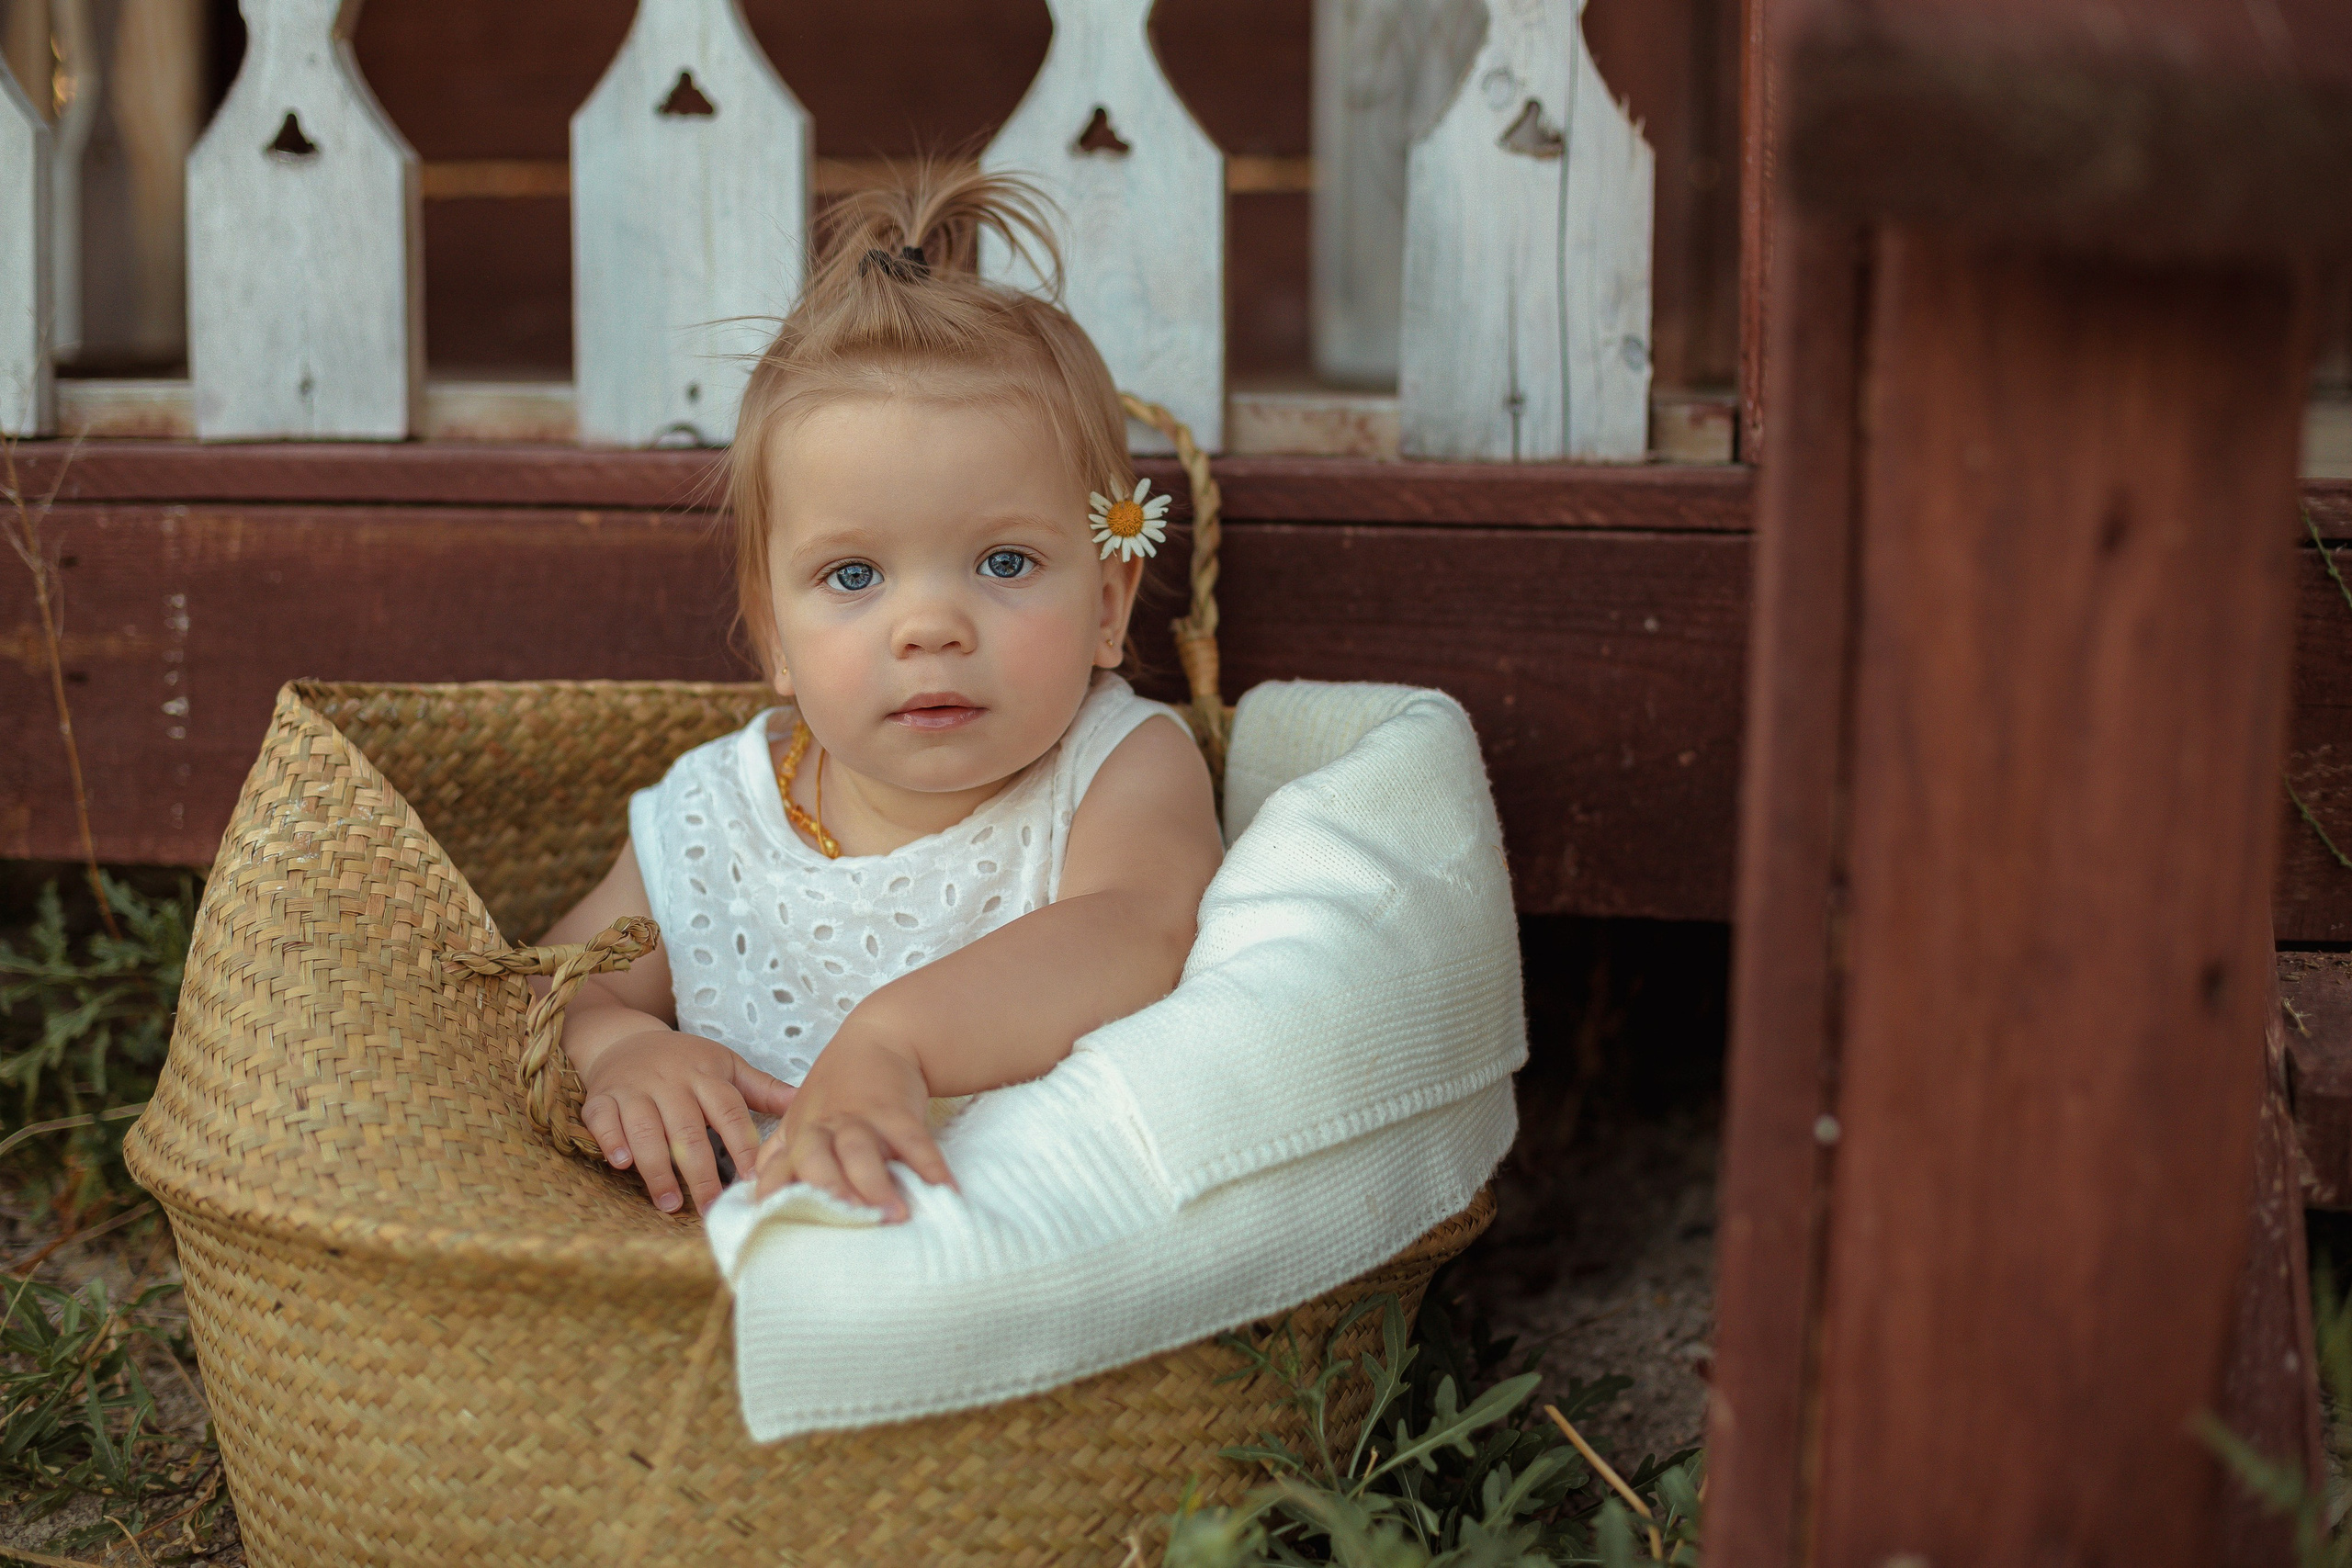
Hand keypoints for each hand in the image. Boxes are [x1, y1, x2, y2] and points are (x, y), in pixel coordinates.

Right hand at [578, 1030, 795, 1214]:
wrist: (626, 1039)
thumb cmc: (685, 1061)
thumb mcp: (726, 1066)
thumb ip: (763, 1088)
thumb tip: (804, 1100)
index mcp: (706, 1075)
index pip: (730, 1113)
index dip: (743, 1148)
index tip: (753, 1180)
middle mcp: (670, 1081)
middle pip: (688, 1130)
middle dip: (701, 1172)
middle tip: (711, 1207)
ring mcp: (634, 1089)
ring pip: (646, 1130)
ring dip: (658, 1168)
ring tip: (671, 1203)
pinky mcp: (602, 1097)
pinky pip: (604, 1120)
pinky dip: (611, 1140)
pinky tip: (622, 1164)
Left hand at [753, 1027, 954, 1221]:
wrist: (878, 1040)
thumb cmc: (836, 1089)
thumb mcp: (800, 1118)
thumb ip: (779, 1154)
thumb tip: (756, 1193)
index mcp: (799, 1136)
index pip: (777, 1170)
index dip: (775, 1195)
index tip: (778, 1226)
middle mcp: (825, 1128)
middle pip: (816, 1159)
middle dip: (828, 1189)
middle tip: (847, 1221)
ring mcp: (861, 1117)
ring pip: (860, 1150)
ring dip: (876, 1183)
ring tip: (895, 1215)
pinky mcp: (897, 1110)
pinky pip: (912, 1139)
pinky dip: (929, 1164)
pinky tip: (943, 1187)